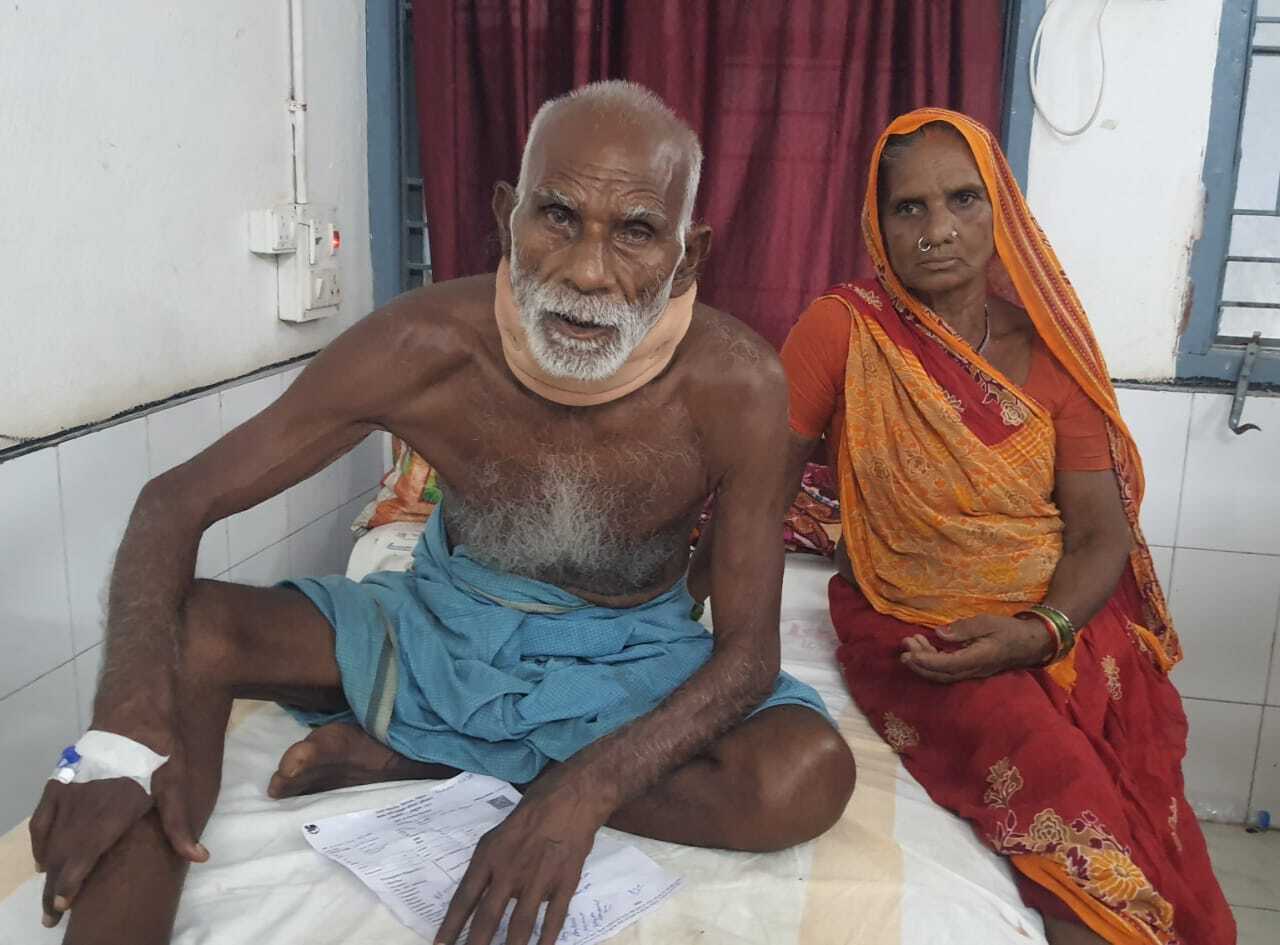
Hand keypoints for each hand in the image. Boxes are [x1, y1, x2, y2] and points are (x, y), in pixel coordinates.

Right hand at [28, 726, 206, 928]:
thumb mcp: (174, 788)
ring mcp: (67, 796)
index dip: (69, 888)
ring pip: (49, 842)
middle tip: (54, 915)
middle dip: (55, 889)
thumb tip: (199, 857)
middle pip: (60, 859)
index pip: (79, 863)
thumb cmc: (159, 751)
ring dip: (47, 869)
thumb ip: (179, 827)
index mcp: (105, 819)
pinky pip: (41, 818)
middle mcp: (80, 812)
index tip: (64, 907)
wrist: (134, 710)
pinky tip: (42, 854)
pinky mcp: (59, 781)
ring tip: (49, 893)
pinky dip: (39, 840)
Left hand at [435, 770, 606, 944]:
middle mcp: (510, 870)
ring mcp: (538, 878)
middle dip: (477, 944)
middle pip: (488, 917)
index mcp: (489, 856)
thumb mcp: (498, 834)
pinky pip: (554, 917)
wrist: (572, 797)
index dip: (451, 926)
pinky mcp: (564, 882)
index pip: (464, 899)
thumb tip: (481, 896)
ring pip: (520, 924)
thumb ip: (489, 866)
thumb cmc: (532, 810)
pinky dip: (546, 938)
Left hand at [900, 613, 1052, 683]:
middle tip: (904, 645)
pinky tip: (924, 647)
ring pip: (942, 674)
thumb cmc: (1010, 630)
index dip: (926, 660)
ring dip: (923, 661)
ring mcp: (971, 672)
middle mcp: (973, 670)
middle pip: (940, 674)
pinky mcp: (970, 669)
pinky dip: (932, 661)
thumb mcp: (988, 622)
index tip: (908, 652)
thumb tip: (939, 633)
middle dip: (919, 662)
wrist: (1030, 643)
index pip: (947, 665)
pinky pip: (947, 670)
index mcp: (978, 659)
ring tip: (910, 642)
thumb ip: (964, 628)